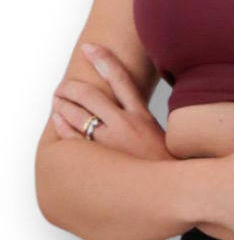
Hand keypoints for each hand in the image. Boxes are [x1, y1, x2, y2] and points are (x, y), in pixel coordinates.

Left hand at [50, 42, 169, 160]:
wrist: (172, 192)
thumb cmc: (165, 166)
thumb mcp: (160, 135)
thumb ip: (142, 119)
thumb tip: (128, 106)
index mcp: (142, 115)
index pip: (120, 78)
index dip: (103, 59)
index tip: (89, 47)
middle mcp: (125, 124)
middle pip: (91, 94)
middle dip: (72, 87)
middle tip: (63, 85)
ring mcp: (111, 143)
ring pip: (78, 114)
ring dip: (63, 104)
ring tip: (56, 100)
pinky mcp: (100, 160)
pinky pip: (74, 138)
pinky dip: (62, 127)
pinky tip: (57, 121)